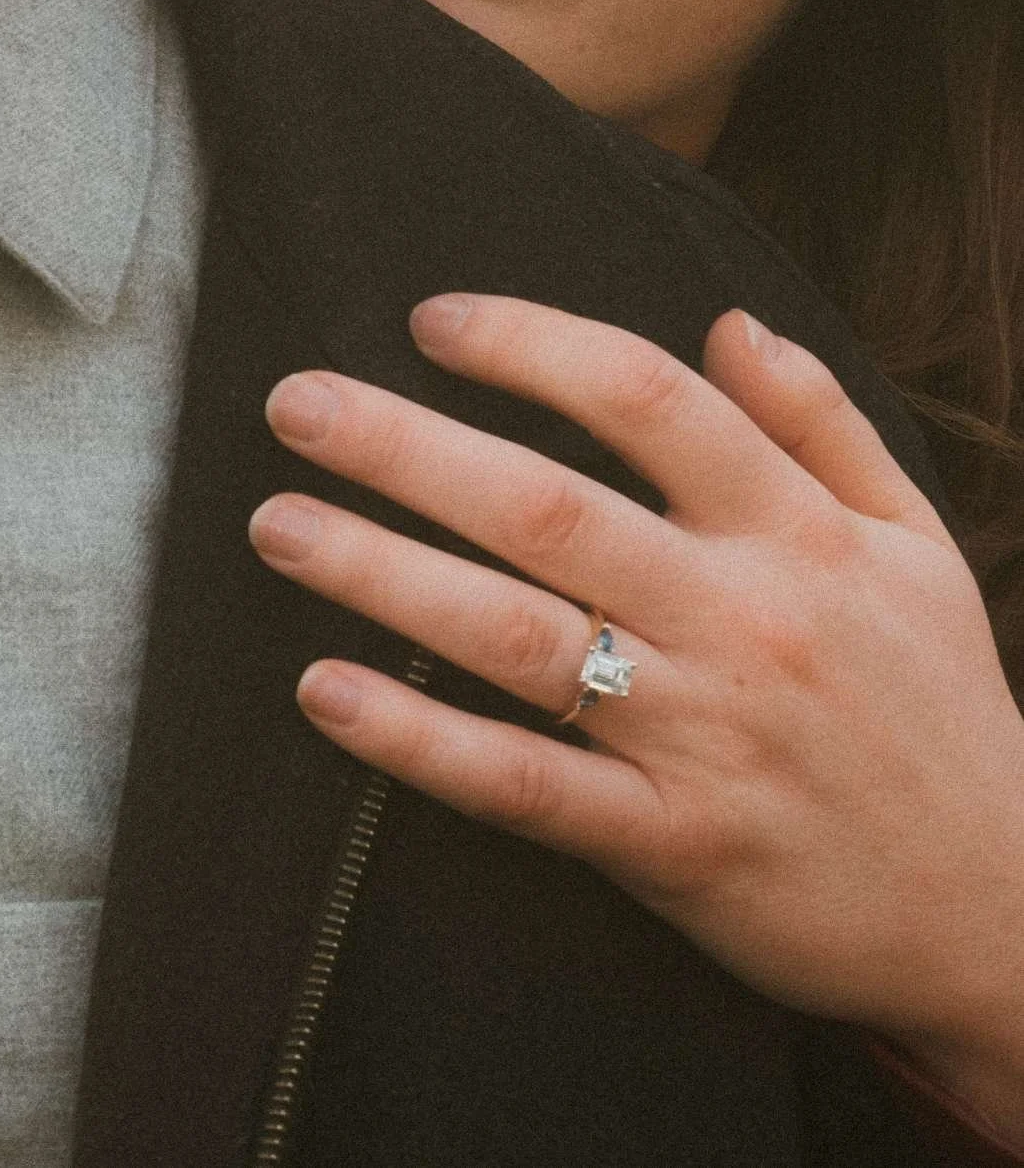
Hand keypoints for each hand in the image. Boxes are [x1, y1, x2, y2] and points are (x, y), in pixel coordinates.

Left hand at [249, 298, 1023, 1139]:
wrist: (1007, 912)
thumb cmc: (945, 709)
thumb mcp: (914, 543)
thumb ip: (822, 422)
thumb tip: (729, 320)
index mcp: (797, 532)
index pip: (647, 399)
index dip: (532, 344)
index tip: (432, 319)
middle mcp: (740, 618)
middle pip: (548, 505)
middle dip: (407, 445)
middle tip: (294, 402)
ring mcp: (703, 735)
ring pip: (517, 636)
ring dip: (382, 572)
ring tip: (279, 524)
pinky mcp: (673, 847)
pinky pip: (525, 788)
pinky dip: (421, 742)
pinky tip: (328, 692)